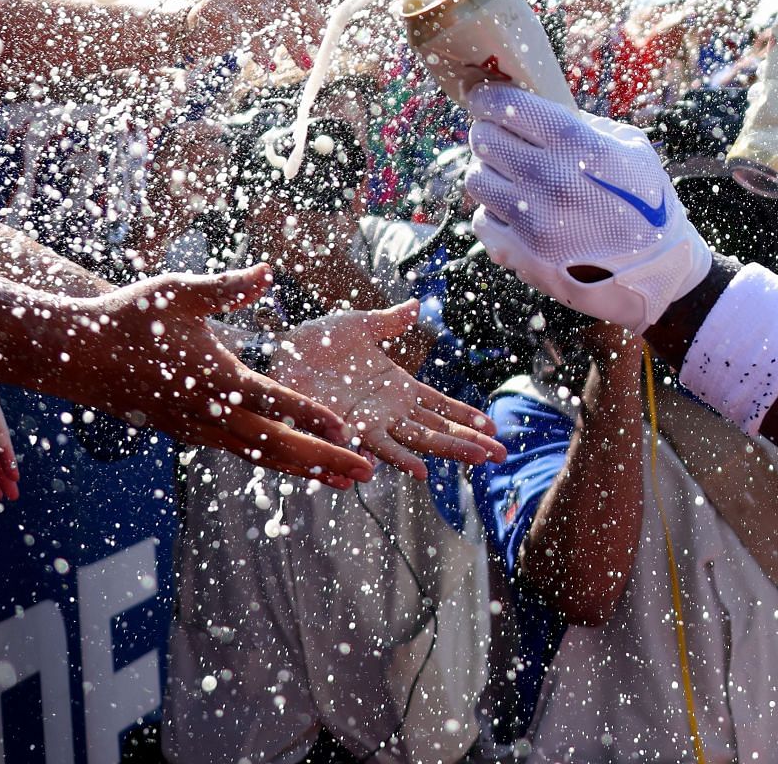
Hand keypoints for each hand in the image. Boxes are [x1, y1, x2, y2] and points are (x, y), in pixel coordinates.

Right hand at [52, 265, 386, 483]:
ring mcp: (197, 430)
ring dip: (305, 469)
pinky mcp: (189, 434)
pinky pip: (240, 453)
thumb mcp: (177, 292)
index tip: (347, 430)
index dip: (311, 416)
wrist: (75, 356)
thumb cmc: (128, 318)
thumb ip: (226, 288)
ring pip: (260, 456)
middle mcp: (209, 413)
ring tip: (345, 480)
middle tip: (366, 472)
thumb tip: (267, 271)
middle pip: (276, 444)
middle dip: (324, 460)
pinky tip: (299, 466)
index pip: (273, 401)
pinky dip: (274, 462)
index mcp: (213, 379)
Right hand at [183, 0, 331, 65]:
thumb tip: (323, 40)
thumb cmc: (244, 21)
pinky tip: (269, 65)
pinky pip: (248, 34)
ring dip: (292, 45)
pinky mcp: (220, 6)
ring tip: (305, 64)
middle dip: (311, 25)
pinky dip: (261, 53)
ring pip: (274, 20)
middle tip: (324, 47)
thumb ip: (295, 22)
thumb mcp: (271, 19)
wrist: (199, 29)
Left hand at [274, 301, 504, 480]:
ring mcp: (372, 421)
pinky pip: (379, 445)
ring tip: (477, 459)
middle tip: (500, 455)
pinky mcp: (349, 427)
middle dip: (469, 442)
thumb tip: (414, 306)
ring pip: (419, 440)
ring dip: (448, 450)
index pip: (440, 406)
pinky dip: (400, 458)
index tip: (492, 427)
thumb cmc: (315, 341)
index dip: (465, 416)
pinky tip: (421, 470)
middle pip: (438, 429)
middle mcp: (390, 409)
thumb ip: (389, 323)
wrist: (278, 353)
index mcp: (397, 387)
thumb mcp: (360, 325)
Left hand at [465, 84, 711, 332]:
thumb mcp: (632, 149)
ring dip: (489, 174)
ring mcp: (532, 221)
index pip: (510, 106)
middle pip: (483, 139)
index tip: (484, 97)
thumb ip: (584, 125)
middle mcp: (551, 180)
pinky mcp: (521, 256)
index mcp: (579, 147)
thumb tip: (538, 110)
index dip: (489, 98)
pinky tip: (518, 215)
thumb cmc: (648, 204)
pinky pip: (483, 221)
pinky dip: (495, 215)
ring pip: (477, 179)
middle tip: (497, 137)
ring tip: (510, 178)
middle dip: (487, 133)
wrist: (659, 272)